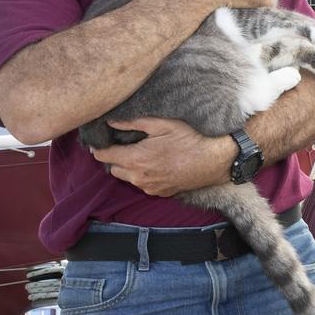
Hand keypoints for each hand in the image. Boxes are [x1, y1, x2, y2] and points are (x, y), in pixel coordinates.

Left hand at [90, 117, 236, 195]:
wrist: (214, 160)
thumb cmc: (189, 138)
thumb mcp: (161, 124)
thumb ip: (133, 123)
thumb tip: (111, 121)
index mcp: (135, 159)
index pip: (103, 156)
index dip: (100, 146)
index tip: (103, 139)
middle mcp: (138, 177)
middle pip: (113, 169)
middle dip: (116, 157)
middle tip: (127, 144)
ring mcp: (149, 187)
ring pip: (128, 178)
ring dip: (130, 167)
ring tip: (144, 153)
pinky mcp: (161, 193)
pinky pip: (144, 185)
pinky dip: (144, 175)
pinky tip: (157, 164)